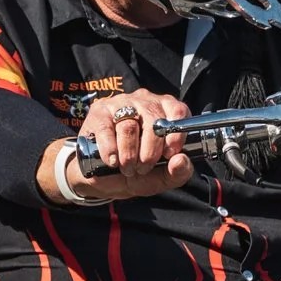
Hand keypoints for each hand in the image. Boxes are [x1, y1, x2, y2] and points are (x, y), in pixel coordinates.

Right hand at [42, 87, 192, 205]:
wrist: (102, 177)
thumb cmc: (136, 172)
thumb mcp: (159, 178)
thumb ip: (177, 173)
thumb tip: (181, 161)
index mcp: (165, 112)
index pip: (177, 111)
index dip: (176, 134)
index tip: (169, 154)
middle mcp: (145, 102)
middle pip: (153, 120)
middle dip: (150, 151)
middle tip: (143, 167)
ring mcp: (121, 103)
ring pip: (129, 125)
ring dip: (128, 153)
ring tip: (126, 167)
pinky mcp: (99, 112)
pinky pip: (106, 128)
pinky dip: (110, 149)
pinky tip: (112, 161)